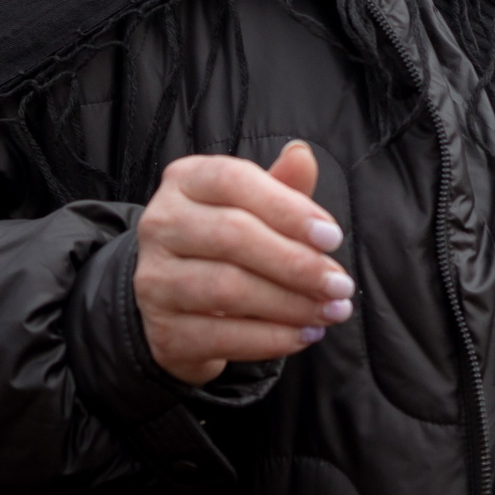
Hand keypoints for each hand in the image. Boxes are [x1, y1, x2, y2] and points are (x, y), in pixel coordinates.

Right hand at [134, 140, 353, 384]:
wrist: (178, 306)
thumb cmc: (227, 245)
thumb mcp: (255, 208)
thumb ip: (282, 186)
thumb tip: (302, 155)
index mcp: (185, 180)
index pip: (233, 181)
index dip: (287, 208)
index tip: (333, 238)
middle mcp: (160, 224)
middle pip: (232, 236)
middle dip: (297, 263)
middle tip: (340, 285)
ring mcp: (154, 280)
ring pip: (228, 288)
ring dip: (291, 304)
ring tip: (331, 312)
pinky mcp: (162, 331)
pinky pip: (222, 336)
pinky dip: (271, 339)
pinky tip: (304, 335)